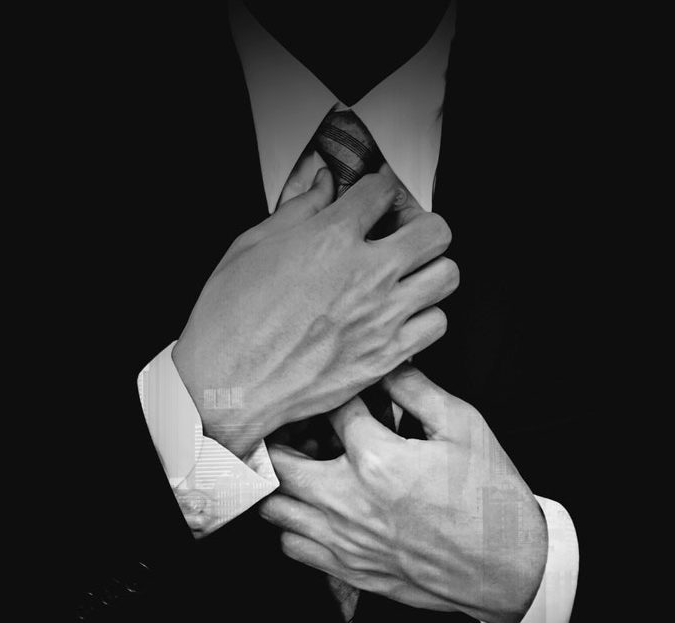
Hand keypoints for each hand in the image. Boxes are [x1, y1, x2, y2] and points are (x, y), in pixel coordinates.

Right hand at [172, 159, 456, 457]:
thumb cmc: (230, 319)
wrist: (228, 385)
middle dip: (420, 227)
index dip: (377, 190)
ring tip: (408, 277)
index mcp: (331, 238)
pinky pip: (437, 324)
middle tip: (402, 236)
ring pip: (447, 276)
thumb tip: (323, 184)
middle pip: (435, 231)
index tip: (372, 199)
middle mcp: (367, 273)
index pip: (382, 190)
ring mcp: (383, 316)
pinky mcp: (388, 355)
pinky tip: (401, 317)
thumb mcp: (252, 246)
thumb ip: (297, 210)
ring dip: (429, 271)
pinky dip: (425, 318)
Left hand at [257, 365, 546, 622]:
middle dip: (282, 436)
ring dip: (281, 482)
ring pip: (275, 508)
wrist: (509, 565)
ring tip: (301, 467)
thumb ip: (416, 390)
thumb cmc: (490, 496)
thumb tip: (386, 366)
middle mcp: (348, 501)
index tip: (353, 395)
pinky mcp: (349, 569)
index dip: (341, 395)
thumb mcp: (463, 425)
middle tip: (299, 427)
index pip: (333, 411)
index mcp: (377, 459)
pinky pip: (292, 547)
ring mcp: (345, 540)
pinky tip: (313, 511)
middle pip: (279, 461)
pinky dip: (293, 525)